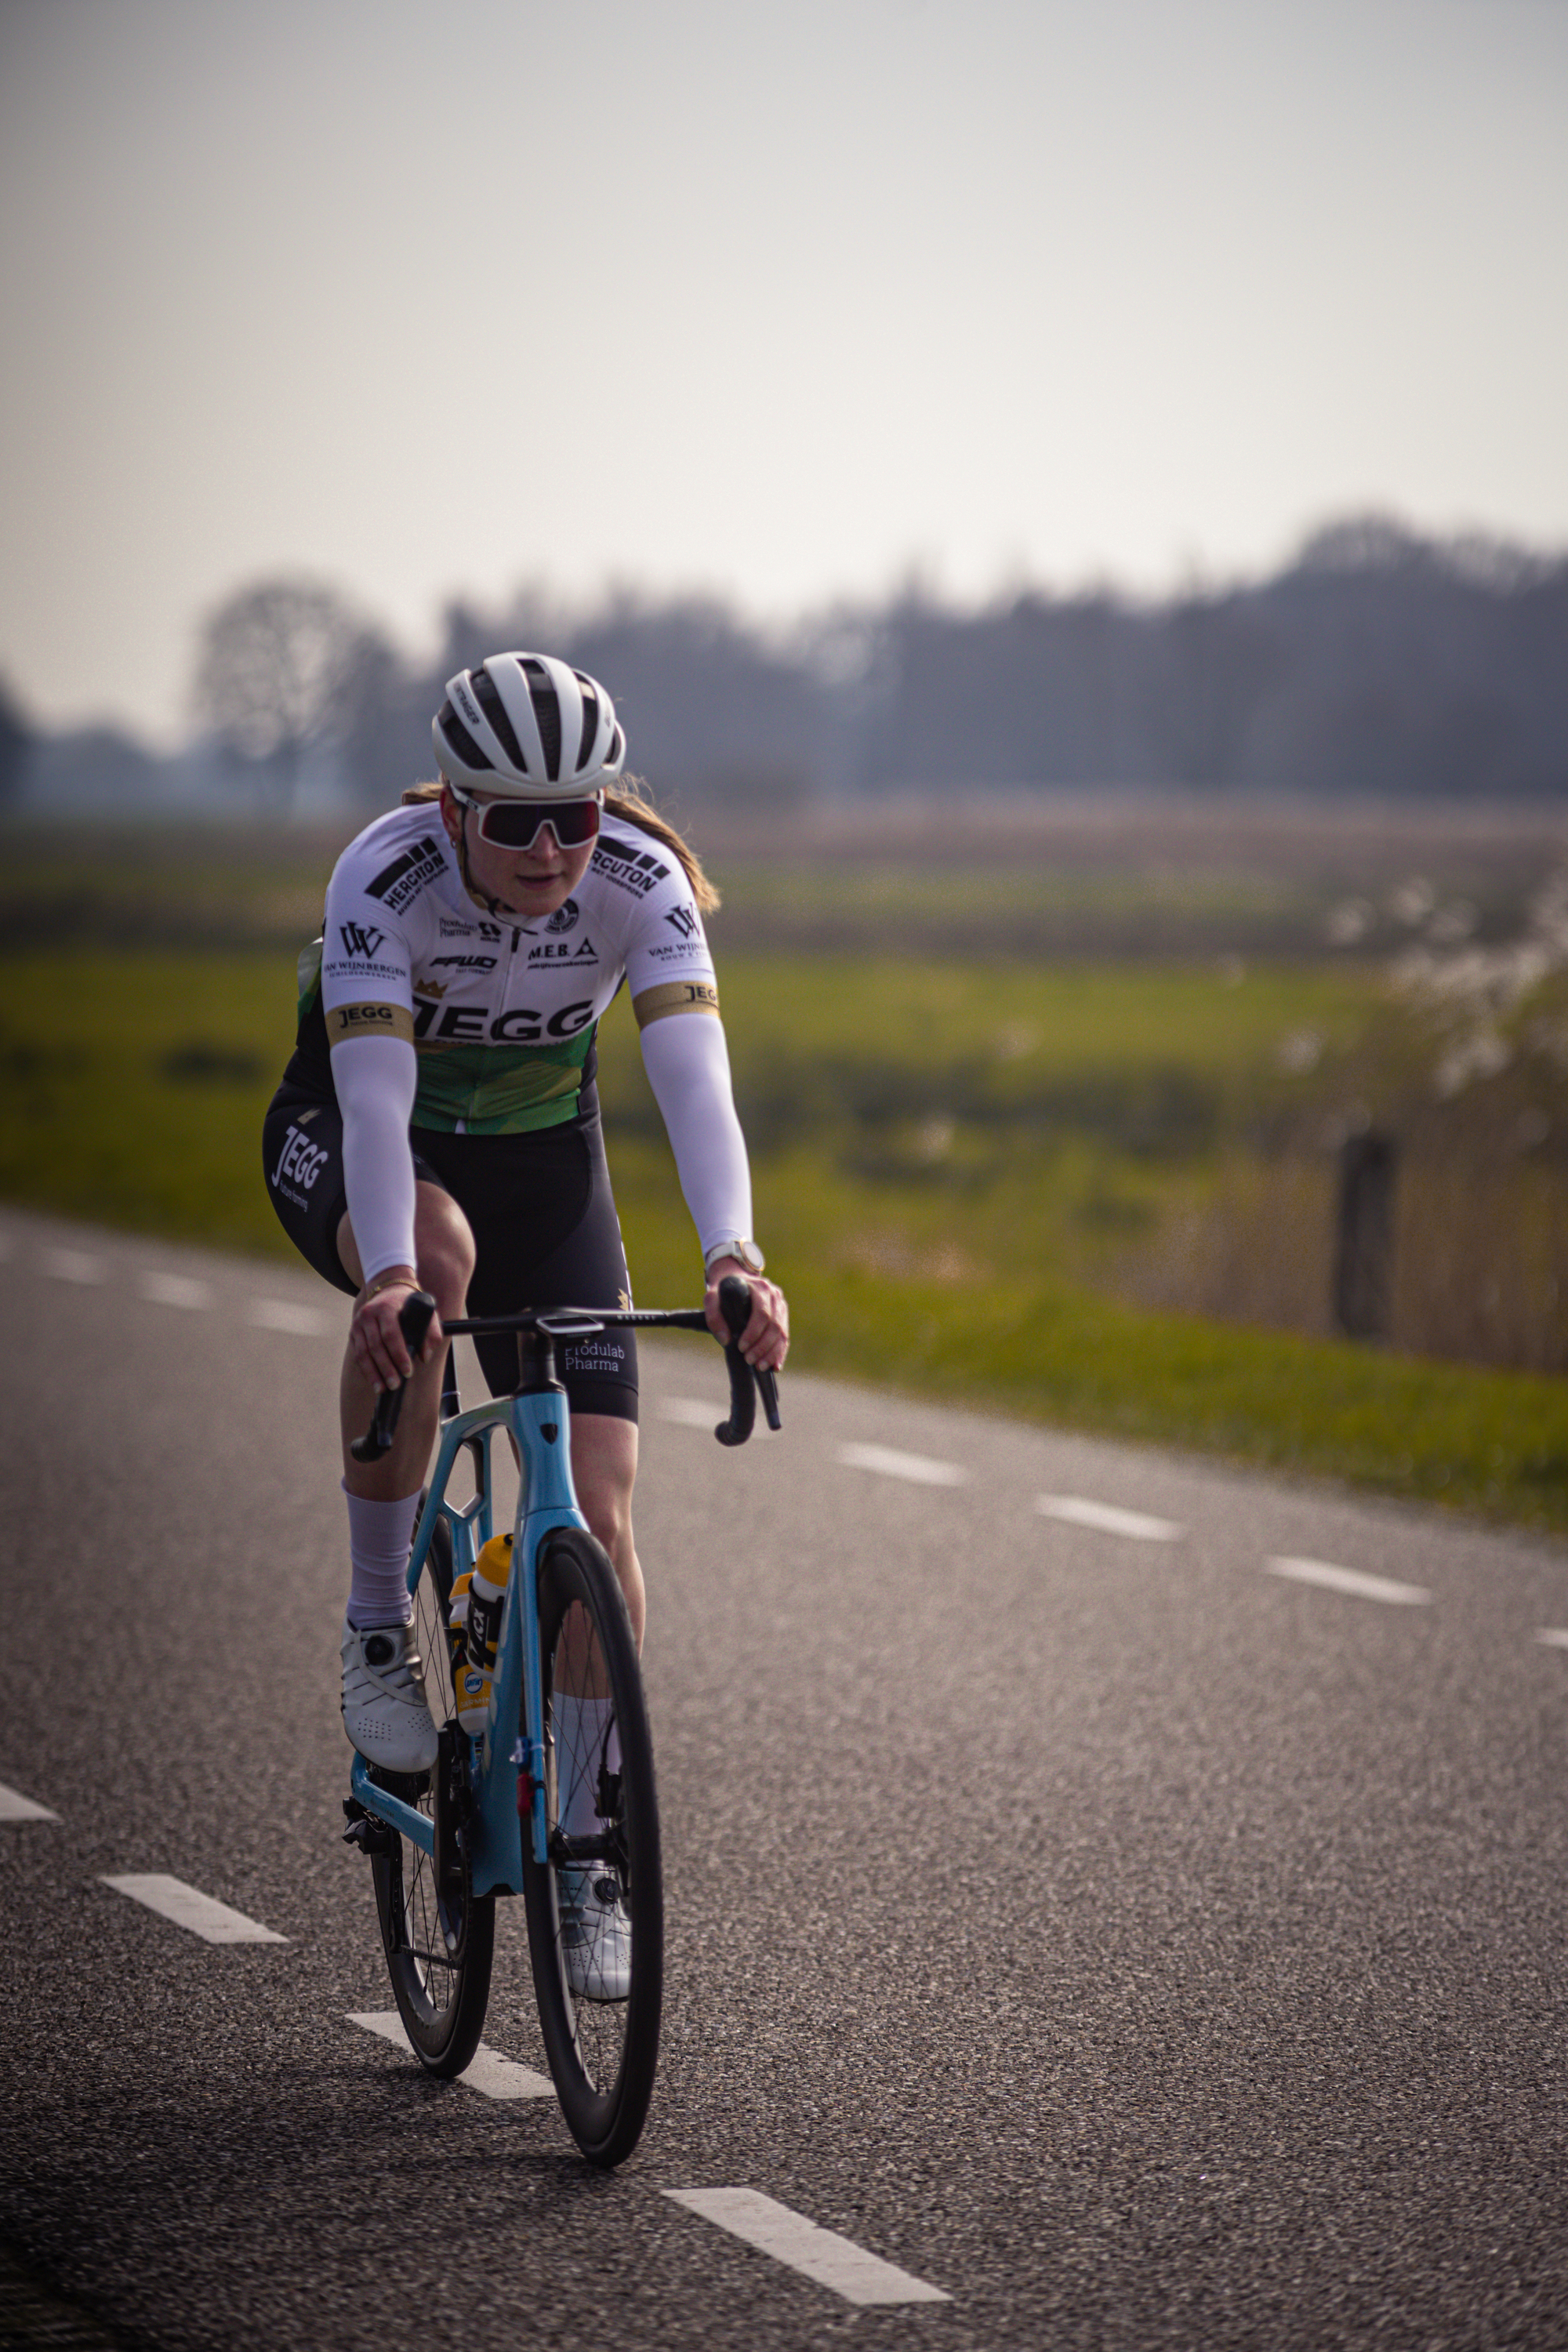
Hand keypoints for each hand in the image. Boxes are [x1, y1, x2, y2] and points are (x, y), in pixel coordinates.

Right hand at [349, 1269, 442, 1393]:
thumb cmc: (409, 1303)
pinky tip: (374, 1381)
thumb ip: (431, 1332)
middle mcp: (368, 1314)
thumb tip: (426, 1356)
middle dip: (386, 1368)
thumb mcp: (426, 1311)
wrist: (388, 1288)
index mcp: (386, 1308)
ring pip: (363, 1353)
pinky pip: (358, 1354)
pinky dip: (366, 1369)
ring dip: (372, 1373)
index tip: (408, 1371)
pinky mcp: (353, 1332)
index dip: (399, 1355)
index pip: (391, 1335)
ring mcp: (358, 1323)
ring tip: (382, 1389)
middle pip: (375, 1346)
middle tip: (395, 1384)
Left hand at [704, 1259, 788, 1372]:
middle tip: (749, 1360)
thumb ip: (714, 1317)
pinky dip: (780, 1353)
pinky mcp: (783, 1316)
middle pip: (774, 1326)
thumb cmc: (724, 1290)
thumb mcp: (712, 1297)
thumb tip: (726, 1340)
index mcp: (760, 1288)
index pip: (761, 1314)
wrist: (736, 1278)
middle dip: (763, 1346)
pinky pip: (785, 1337)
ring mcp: (781, 1306)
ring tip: (760, 1366)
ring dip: (772, 1353)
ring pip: (782, 1333)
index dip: (753, 1333)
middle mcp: (775, 1296)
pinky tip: (775, 1367)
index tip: (742, 1347)